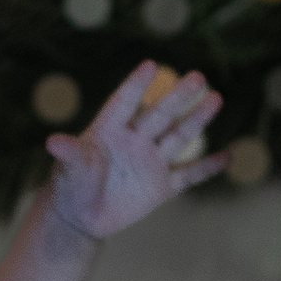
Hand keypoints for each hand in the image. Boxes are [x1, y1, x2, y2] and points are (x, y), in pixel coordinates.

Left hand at [44, 61, 226, 239]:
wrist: (82, 215)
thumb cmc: (71, 184)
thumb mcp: (70, 169)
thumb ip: (70, 154)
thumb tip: (53, 142)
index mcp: (110, 130)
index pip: (124, 102)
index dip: (136, 85)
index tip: (150, 65)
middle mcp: (135, 140)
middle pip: (160, 115)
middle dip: (178, 97)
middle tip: (198, 77)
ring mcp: (151, 162)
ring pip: (178, 137)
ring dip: (197, 120)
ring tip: (216, 99)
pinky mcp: (162, 187)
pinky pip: (188, 175)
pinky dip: (207, 168)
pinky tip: (228, 156)